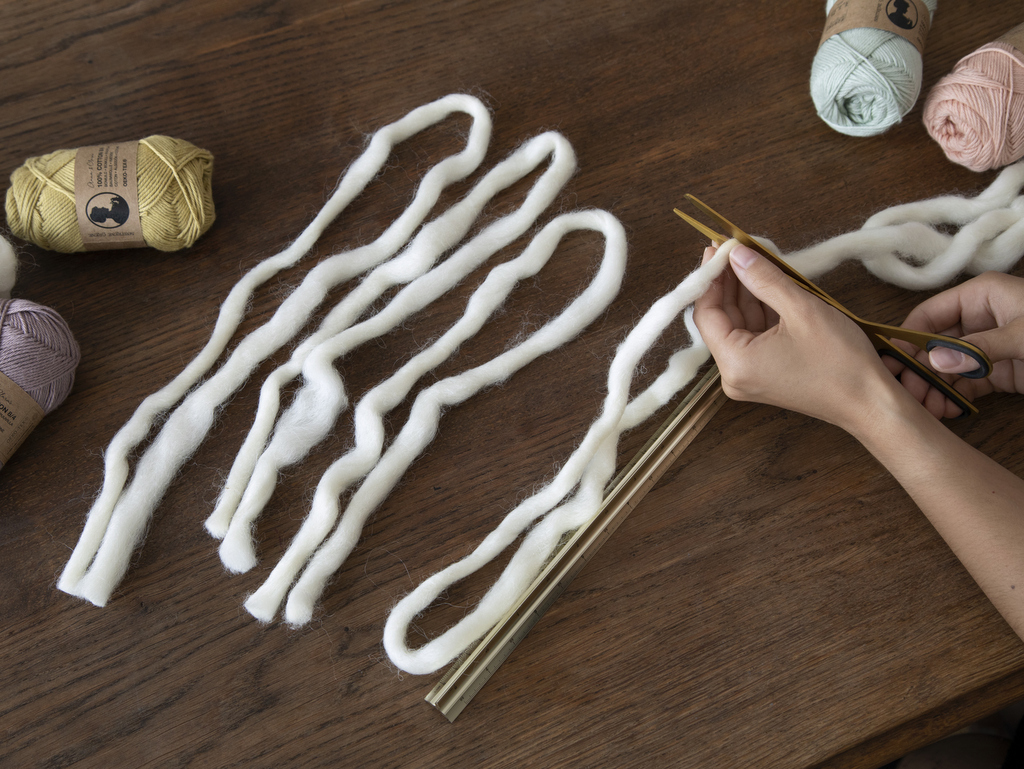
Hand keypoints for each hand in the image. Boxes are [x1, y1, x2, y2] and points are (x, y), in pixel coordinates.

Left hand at [692, 242, 901, 431]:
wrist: (871, 403)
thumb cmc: (841, 362)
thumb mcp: (801, 309)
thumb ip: (764, 279)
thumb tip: (737, 255)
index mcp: (735, 363)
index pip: (706, 314)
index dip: (709, 278)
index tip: (718, 248)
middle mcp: (734, 375)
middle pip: (720, 319)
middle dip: (729, 283)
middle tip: (736, 249)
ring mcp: (749, 377)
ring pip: (738, 326)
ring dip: (746, 294)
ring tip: (755, 260)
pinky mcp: (765, 375)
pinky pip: (754, 337)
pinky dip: (760, 311)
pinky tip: (768, 284)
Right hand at [896, 272, 1023, 418]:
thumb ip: (981, 349)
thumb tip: (936, 363)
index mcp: (981, 296)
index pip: (929, 315)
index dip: (909, 340)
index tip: (895, 368)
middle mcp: (980, 319)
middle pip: (933, 343)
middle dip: (920, 370)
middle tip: (911, 396)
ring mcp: (989, 346)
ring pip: (947, 367)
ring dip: (934, 388)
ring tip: (928, 410)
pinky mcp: (1000, 371)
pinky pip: (967, 383)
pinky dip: (954, 397)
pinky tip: (946, 412)